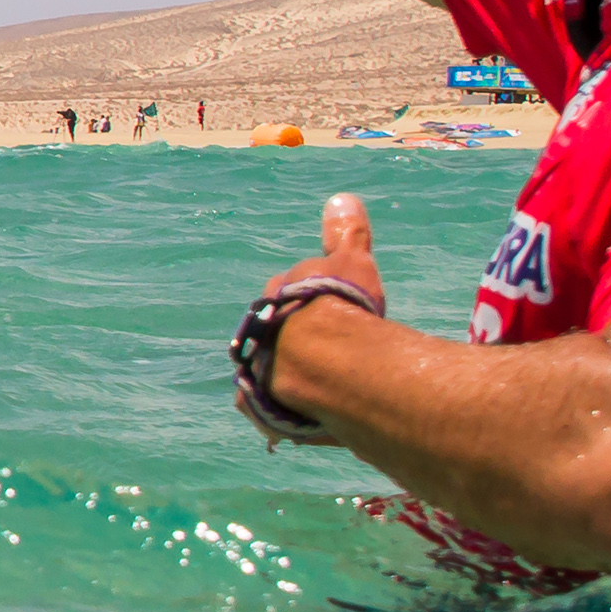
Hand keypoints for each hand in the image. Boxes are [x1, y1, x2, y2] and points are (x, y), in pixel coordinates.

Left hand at [239, 193, 389, 434]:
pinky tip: (304, 414)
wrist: (331, 363)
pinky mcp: (264, 408)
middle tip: (333, 349)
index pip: (290, 294)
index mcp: (276, 295)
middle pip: (277, 333)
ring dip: (292, 375)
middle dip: (297, 338)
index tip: (334, 312)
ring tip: (325, 384)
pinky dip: (282, 411)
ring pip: (272, 370)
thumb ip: (346, 234)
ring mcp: (259, 370)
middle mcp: (260, 331)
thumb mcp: (351, 264)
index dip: (313, 302)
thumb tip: (343, 197)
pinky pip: (269, 409)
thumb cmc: (345, 308)